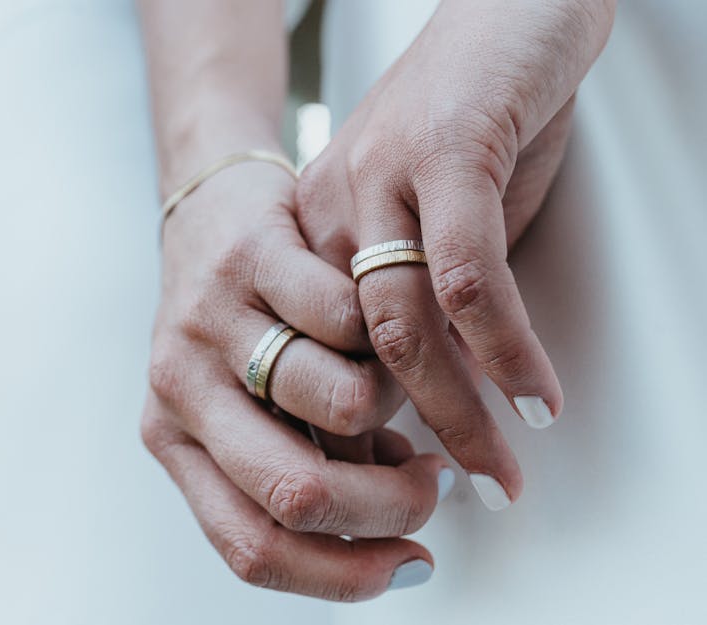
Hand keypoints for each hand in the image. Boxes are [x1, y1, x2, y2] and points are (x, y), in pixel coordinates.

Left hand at [143, 161, 450, 600]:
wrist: (208, 216)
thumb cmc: (240, 325)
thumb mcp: (251, 408)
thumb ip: (311, 464)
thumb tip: (398, 525)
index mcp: (177, 444)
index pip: (253, 550)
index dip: (343, 577)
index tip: (411, 563)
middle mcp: (182, 392)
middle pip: (296, 492)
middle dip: (391, 506)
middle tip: (435, 485)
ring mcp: (211, 323)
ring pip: (341, 403)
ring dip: (401, 409)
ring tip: (405, 389)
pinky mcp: (249, 257)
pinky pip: (348, 317)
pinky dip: (388, 333)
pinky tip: (389, 324)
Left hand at [295, 0, 614, 508]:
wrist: (502, 10)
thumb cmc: (463, 124)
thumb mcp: (419, 227)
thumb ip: (409, 305)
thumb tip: (423, 397)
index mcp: (312, 240)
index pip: (311, 363)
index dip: (350, 433)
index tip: (392, 486)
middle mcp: (329, 215)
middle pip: (349, 360)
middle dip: (404, 445)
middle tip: (454, 501)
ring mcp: (378, 182)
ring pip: (402, 331)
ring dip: (460, 413)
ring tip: (502, 467)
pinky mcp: (440, 154)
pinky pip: (465, 276)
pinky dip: (505, 348)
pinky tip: (535, 392)